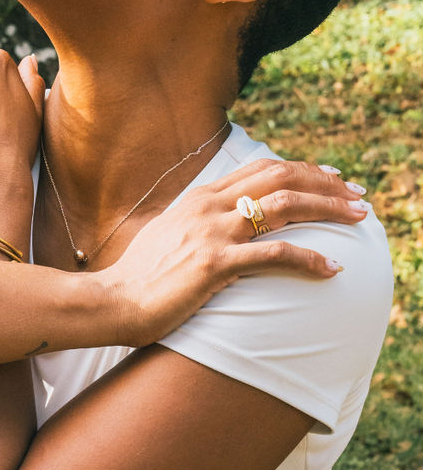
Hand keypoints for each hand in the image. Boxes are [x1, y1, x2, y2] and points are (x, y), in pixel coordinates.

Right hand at [99, 158, 369, 347]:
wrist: (111, 301)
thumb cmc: (138, 278)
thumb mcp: (167, 235)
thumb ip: (196, 221)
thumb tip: (217, 220)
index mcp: (200, 197)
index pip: (262, 169)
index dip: (303, 170)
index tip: (331, 180)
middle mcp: (209, 207)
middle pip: (281, 178)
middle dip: (326, 183)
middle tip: (356, 196)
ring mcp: (212, 233)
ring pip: (286, 207)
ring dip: (329, 209)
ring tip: (358, 220)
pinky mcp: (215, 264)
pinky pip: (276, 254)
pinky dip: (310, 259)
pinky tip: (331, 268)